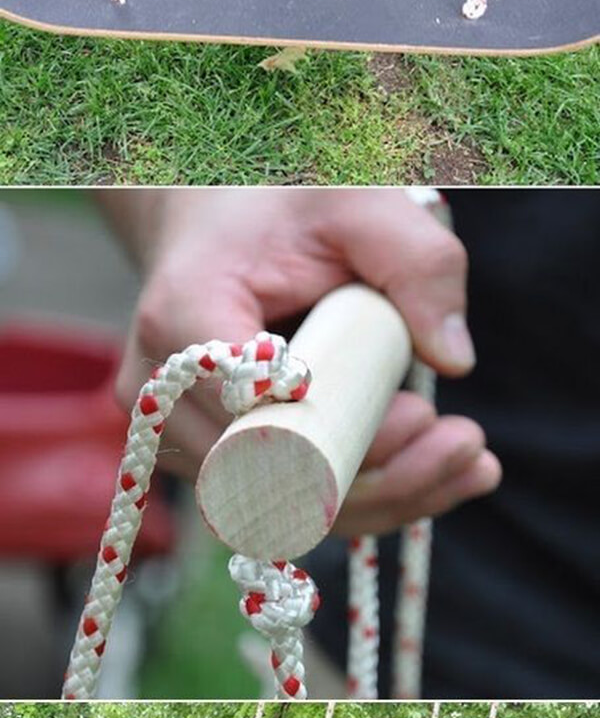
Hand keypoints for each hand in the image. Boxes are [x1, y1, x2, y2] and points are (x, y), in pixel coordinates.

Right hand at [113, 186, 501, 527]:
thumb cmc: (283, 206)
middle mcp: (161, 390)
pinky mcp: (203, 462)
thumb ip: (417, 263)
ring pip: (278, 511)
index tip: (419, 413)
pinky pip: (282, 504)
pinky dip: (362, 496)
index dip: (334, 435)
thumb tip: (453, 360)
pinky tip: (440, 472)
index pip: (252, 410)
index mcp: (182, 315)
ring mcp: (172, 434)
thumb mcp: (361, 206)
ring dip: (382, 497)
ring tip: (471, 460)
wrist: (216, 221)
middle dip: (378, 477)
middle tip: (467, 442)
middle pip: (267, 480)